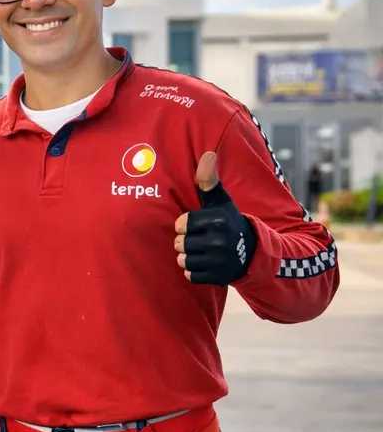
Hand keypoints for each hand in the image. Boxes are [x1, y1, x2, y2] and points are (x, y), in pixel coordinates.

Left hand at [173, 152, 255, 286]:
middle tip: (201, 239)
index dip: (185, 225)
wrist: (251, 252)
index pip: (180, 224)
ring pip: (183, 261)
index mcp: (217, 220)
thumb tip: (208, 154)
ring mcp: (219, 261)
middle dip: (186, 242)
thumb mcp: (220, 201)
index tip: (197, 225)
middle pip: (180, 244)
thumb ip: (209, 181)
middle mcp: (219, 241)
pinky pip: (190, 276)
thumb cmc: (228, 222)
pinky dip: (194, 272)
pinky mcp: (217, 277)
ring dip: (188, 257)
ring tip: (202, 251)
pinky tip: (206, 263)